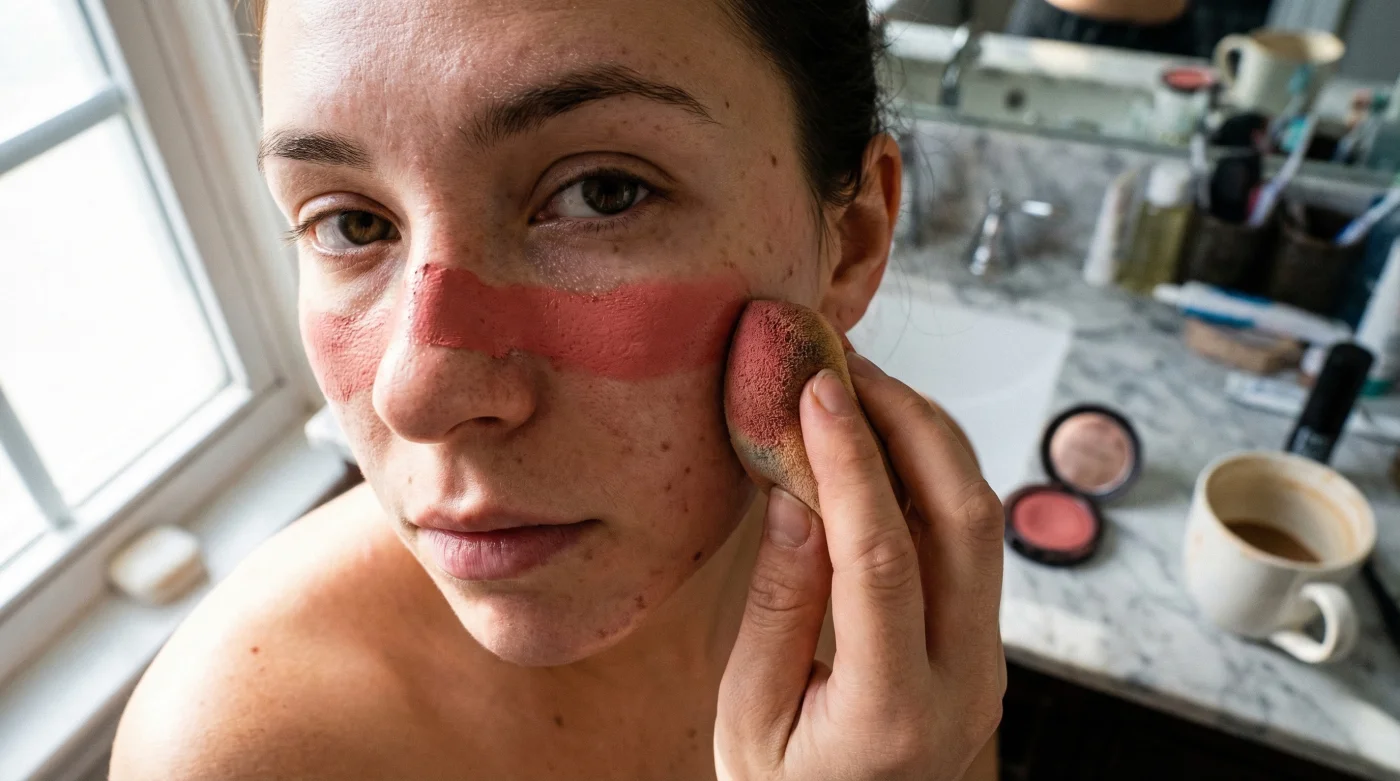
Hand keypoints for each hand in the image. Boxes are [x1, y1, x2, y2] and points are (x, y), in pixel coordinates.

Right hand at [716, 352, 1005, 780]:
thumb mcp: (749, 718)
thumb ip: (777, 607)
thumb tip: (797, 492)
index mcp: (892, 710)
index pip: (882, 555)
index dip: (851, 458)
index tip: (819, 385)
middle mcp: (965, 681)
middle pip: (967, 520)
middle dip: (911, 422)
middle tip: (848, 363)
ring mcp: (986, 663)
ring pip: (982, 523)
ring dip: (928, 441)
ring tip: (862, 388)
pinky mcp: (982, 646)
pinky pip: (970, 544)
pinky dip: (931, 480)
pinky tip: (882, 447)